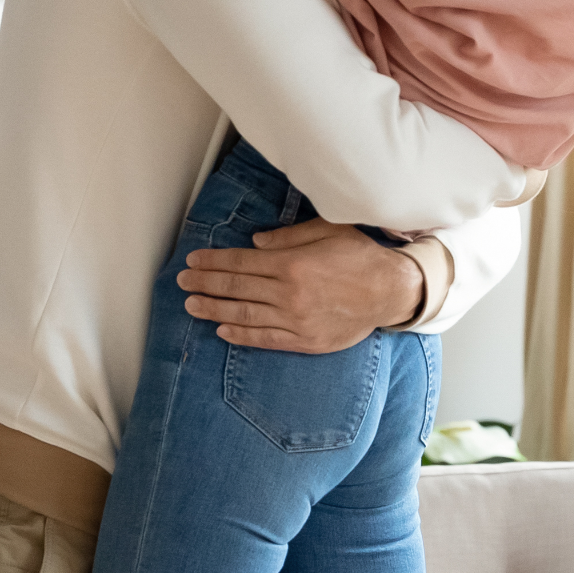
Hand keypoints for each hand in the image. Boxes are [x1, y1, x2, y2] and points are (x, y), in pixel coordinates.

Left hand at [180, 220, 423, 353]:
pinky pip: (265, 339)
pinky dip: (241, 336)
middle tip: (182, 282)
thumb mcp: (327, 231)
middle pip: (236, 288)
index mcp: (292, 264)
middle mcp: (289, 294)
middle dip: (204, 284)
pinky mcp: (305, 341)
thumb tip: (254, 242)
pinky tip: (222, 331)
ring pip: (244, 315)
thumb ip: (288, 237)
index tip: (192, 261)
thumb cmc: (361, 257)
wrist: (392, 292)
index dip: (212, 262)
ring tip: (192, 306)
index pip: (240, 262)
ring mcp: (296, 320)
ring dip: (213, 310)